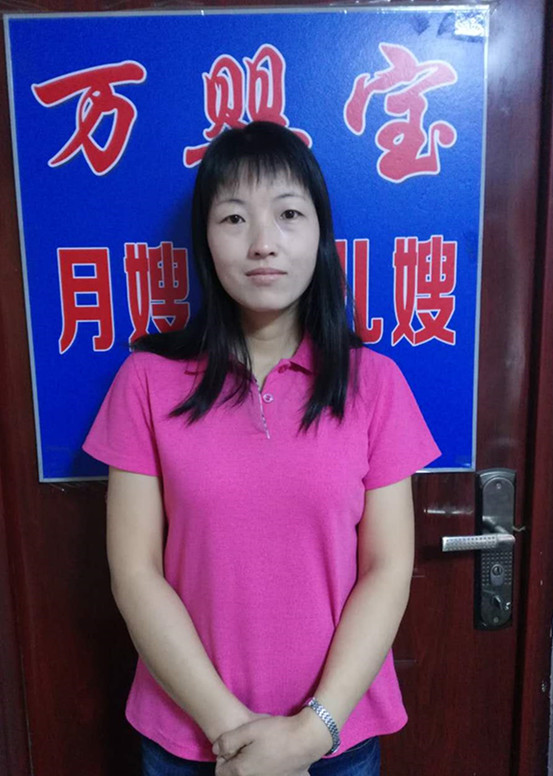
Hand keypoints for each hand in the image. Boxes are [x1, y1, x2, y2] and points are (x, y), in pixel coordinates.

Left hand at [212, 709, 331, 775]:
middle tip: (245, 747)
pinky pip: (272, 775)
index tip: (231, 747)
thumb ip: (227, 741)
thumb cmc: (277, 732)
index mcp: (242, 771)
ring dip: (251, 768)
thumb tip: (215, 750)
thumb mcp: (248, 729)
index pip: (220, 772)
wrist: (307, 739)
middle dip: (236, 764)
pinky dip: (270, 771)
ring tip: (259, 751)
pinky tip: (275, 760)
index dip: (222, 758)